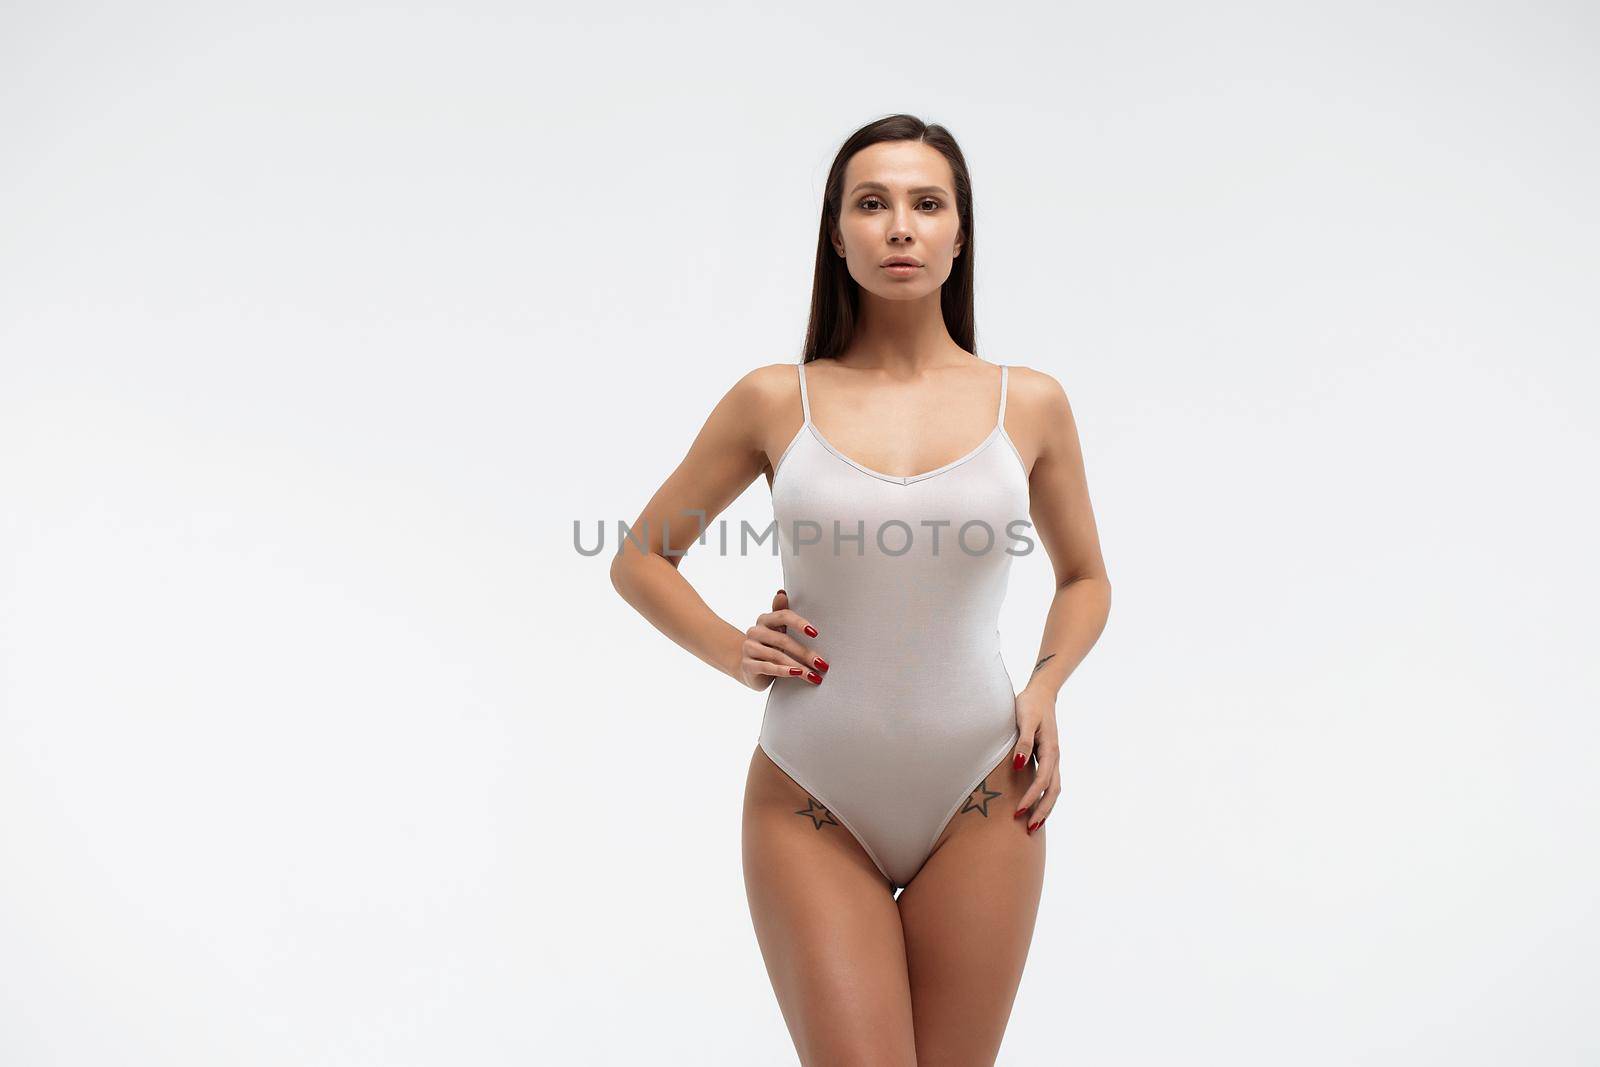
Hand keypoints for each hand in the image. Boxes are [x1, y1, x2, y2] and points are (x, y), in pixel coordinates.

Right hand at [737, 588, 828, 691]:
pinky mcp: (747, 665)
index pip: (783, 616)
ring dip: (798, 666)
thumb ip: (782, 613)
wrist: (749, 668)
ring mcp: (749, 648)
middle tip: (820, 663)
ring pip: (777, 656)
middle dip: (804, 653)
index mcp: (765, 620)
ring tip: (813, 674)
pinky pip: (767, 667)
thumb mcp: (776, 630)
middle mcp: (755, 632)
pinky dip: (784, 671)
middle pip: (783, 640)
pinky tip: (796, 673)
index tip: (815, 633)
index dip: (799, 623)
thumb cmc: (768, 646)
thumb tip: (781, 593)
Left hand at [1011, 685, 1061, 832]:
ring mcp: (1053, 759)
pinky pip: (1049, 783)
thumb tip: (1018, 765)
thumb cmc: (1029, 704)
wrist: (1041, 693)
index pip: (1042, 782)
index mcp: (1050, 750)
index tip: (1017, 812)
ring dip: (1045, 808)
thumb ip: (1023, 742)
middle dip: (1042, 811)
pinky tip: (1034, 806)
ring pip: (1054, 790)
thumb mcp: (1024, 720)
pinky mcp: (1047, 758)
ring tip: (1032, 825)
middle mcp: (1054, 758)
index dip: (1031, 798)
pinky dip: (1044, 798)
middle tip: (1028, 829)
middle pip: (1053, 792)